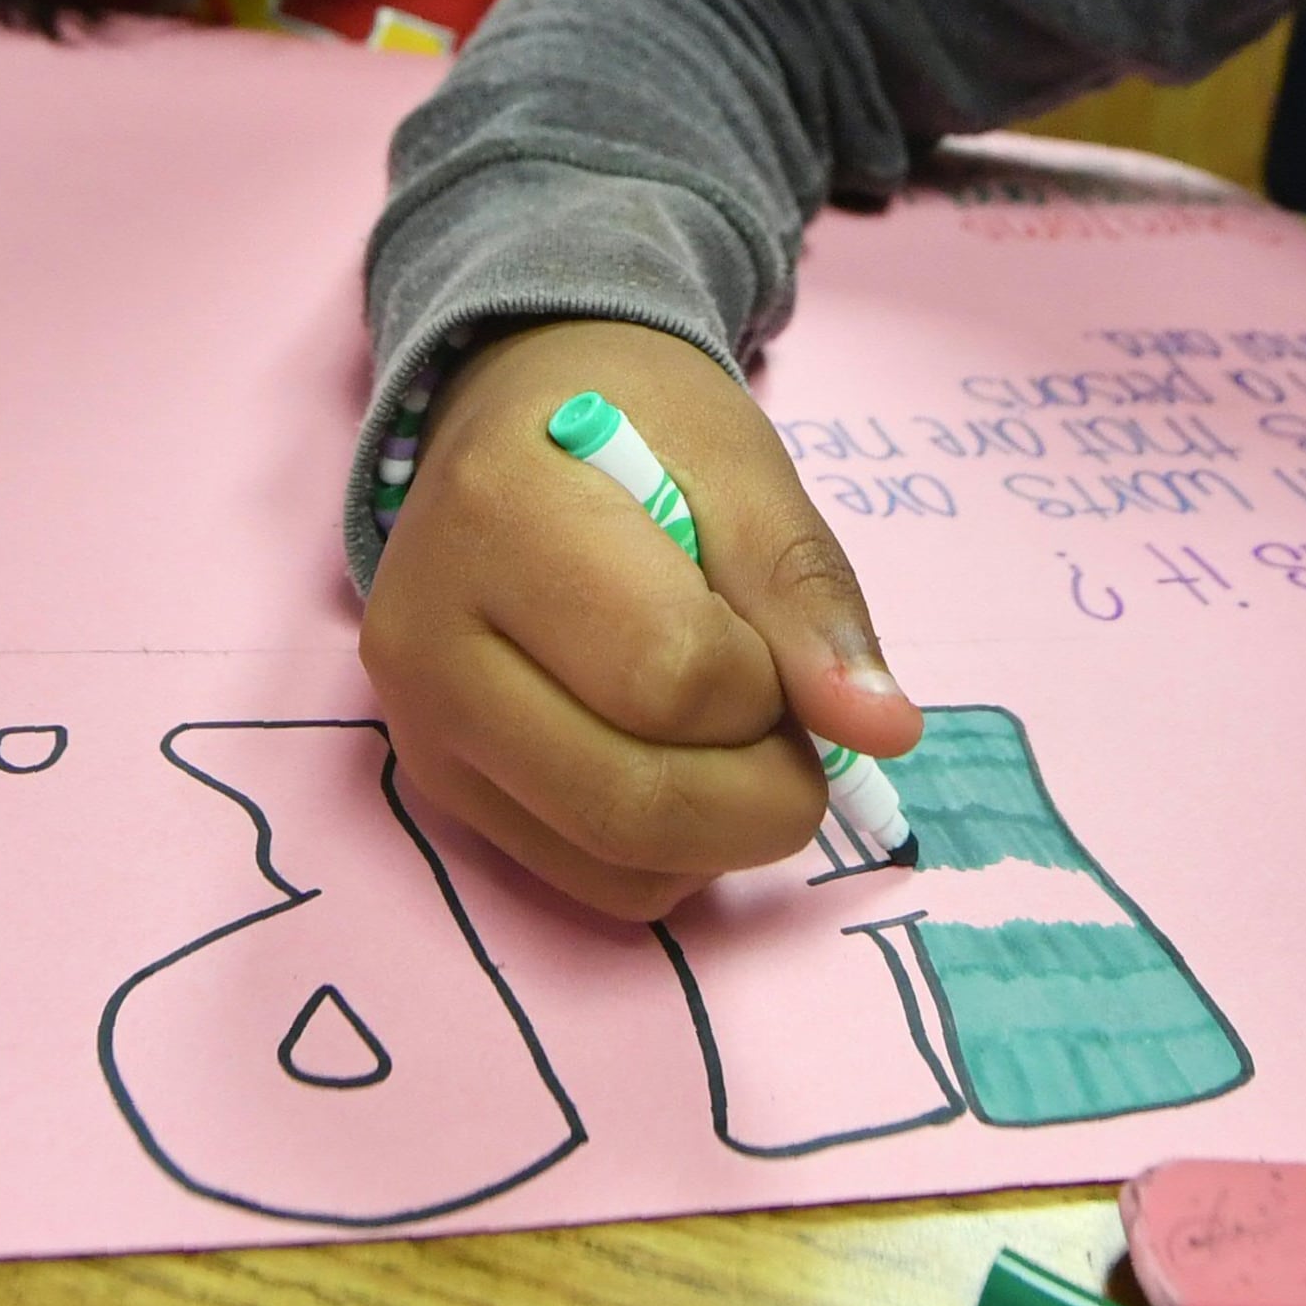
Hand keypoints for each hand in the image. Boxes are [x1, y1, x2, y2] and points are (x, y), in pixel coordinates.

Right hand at [360, 318, 922, 920]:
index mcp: (500, 516)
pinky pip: (588, 882)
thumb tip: (884, 732)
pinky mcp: (439, 789)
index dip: (765, 683)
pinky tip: (677, 765)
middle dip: (763, 792)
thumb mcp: (739, 467)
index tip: (774, 637)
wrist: (516, 423)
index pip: (670, 676)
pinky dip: (673, 854)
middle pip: (631, 799)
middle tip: (796, 733)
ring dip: (723, 829)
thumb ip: (808, 594)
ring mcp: (421, 728)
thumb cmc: (634, 426)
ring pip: (612, 859)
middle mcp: (428, 640)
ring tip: (734, 736)